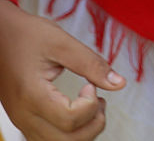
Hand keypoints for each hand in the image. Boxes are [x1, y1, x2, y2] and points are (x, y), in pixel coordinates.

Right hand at [0, 0, 125, 140]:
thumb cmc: (26, 35)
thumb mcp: (62, 43)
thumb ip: (91, 64)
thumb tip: (119, 83)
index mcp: (31, 95)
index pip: (69, 119)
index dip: (90, 104)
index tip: (90, 86)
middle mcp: (23, 115)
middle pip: (66, 140)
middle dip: (93, 123)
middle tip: (99, 99)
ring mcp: (22, 121)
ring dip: (83, 132)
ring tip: (91, 104)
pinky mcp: (24, 120)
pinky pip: (49, 139)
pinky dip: (69, 133)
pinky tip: (77, 110)